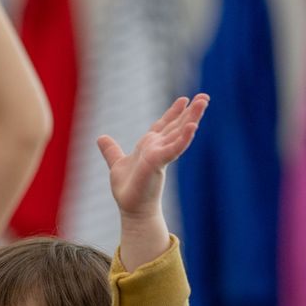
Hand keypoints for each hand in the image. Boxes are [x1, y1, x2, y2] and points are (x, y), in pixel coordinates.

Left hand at [98, 95, 208, 219]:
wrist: (131, 208)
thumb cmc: (128, 189)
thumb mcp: (117, 164)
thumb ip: (111, 150)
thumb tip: (101, 138)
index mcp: (150, 146)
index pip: (164, 125)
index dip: (173, 112)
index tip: (184, 99)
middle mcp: (158, 148)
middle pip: (177, 125)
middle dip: (190, 111)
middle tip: (205, 97)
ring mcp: (160, 154)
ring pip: (179, 132)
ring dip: (192, 118)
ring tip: (204, 103)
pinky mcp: (159, 162)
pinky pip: (174, 148)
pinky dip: (184, 137)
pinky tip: (193, 126)